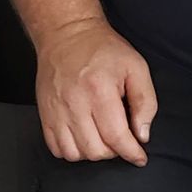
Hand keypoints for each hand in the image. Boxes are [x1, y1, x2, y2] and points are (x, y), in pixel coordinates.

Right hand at [32, 19, 156, 165]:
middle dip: (113, 151)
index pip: (116, 137)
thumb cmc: (103, 50)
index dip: (131, 152)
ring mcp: (56, 111)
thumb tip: (141, 134)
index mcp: (99, 90)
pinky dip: (72, 150)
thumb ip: (146, 102)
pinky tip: (83, 137)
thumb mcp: (136, 67)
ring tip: (101, 138)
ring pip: (75, 154)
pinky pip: (57, 149)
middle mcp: (75, 103)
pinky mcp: (45, 114)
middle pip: (96, 150)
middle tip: (119, 138)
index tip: (139, 157)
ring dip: (92, 152)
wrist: (66, 34)